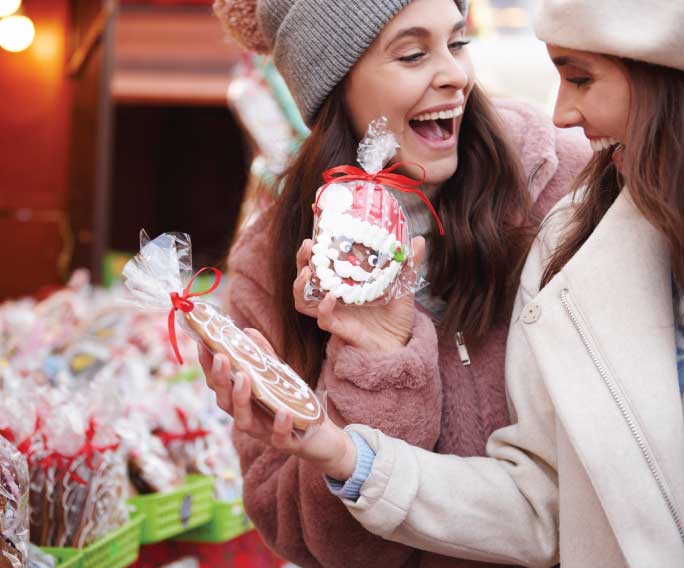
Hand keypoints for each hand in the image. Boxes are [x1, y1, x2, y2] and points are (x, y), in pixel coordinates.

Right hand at [198, 339, 356, 480]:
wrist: (319, 435)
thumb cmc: (292, 404)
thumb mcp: (278, 376)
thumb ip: (263, 356)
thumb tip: (247, 331)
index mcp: (241, 402)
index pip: (218, 384)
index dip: (208, 367)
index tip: (203, 344)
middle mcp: (247, 418)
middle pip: (224, 402)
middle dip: (220, 380)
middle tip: (221, 358)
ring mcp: (264, 432)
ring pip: (244, 421)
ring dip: (241, 399)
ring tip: (244, 378)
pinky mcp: (285, 442)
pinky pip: (279, 437)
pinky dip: (279, 426)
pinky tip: (283, 412)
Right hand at [293, 236, 425, 351]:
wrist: (400, 344)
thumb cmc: (397, 317)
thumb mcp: (404, 287)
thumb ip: (408, 266)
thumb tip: (419, 240)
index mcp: (345, 283)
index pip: (322, 263)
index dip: (315, 249)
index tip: (319, 234)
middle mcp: (334, 296)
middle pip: (306, 277)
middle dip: (302, 260)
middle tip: (308, 246)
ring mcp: (334, 312)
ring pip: (303, 300)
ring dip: (300, 285)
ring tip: (307, 271)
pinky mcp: (338, 328)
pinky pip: (322, 318)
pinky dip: (323, 307)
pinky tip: (331, 298)